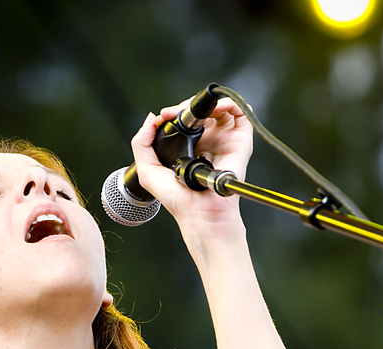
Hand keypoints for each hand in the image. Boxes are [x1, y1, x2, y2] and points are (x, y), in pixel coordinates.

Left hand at [130, 97, 252, 240]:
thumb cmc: (178, 199)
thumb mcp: (147, 170)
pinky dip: (231, 104)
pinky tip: (216, 109)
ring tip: (198, 110)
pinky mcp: (240, 143)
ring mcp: (225, 141)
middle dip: (189, 105)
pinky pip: (242, 115)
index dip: (176, 111)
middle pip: (202, 110)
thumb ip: (141, 143)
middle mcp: (208, 142)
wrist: (200, 213)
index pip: (185, 118)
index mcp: (189, 147)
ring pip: (221, 108)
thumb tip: (152, 119)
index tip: (166, 115)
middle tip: (177, 113)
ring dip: (210, 102)